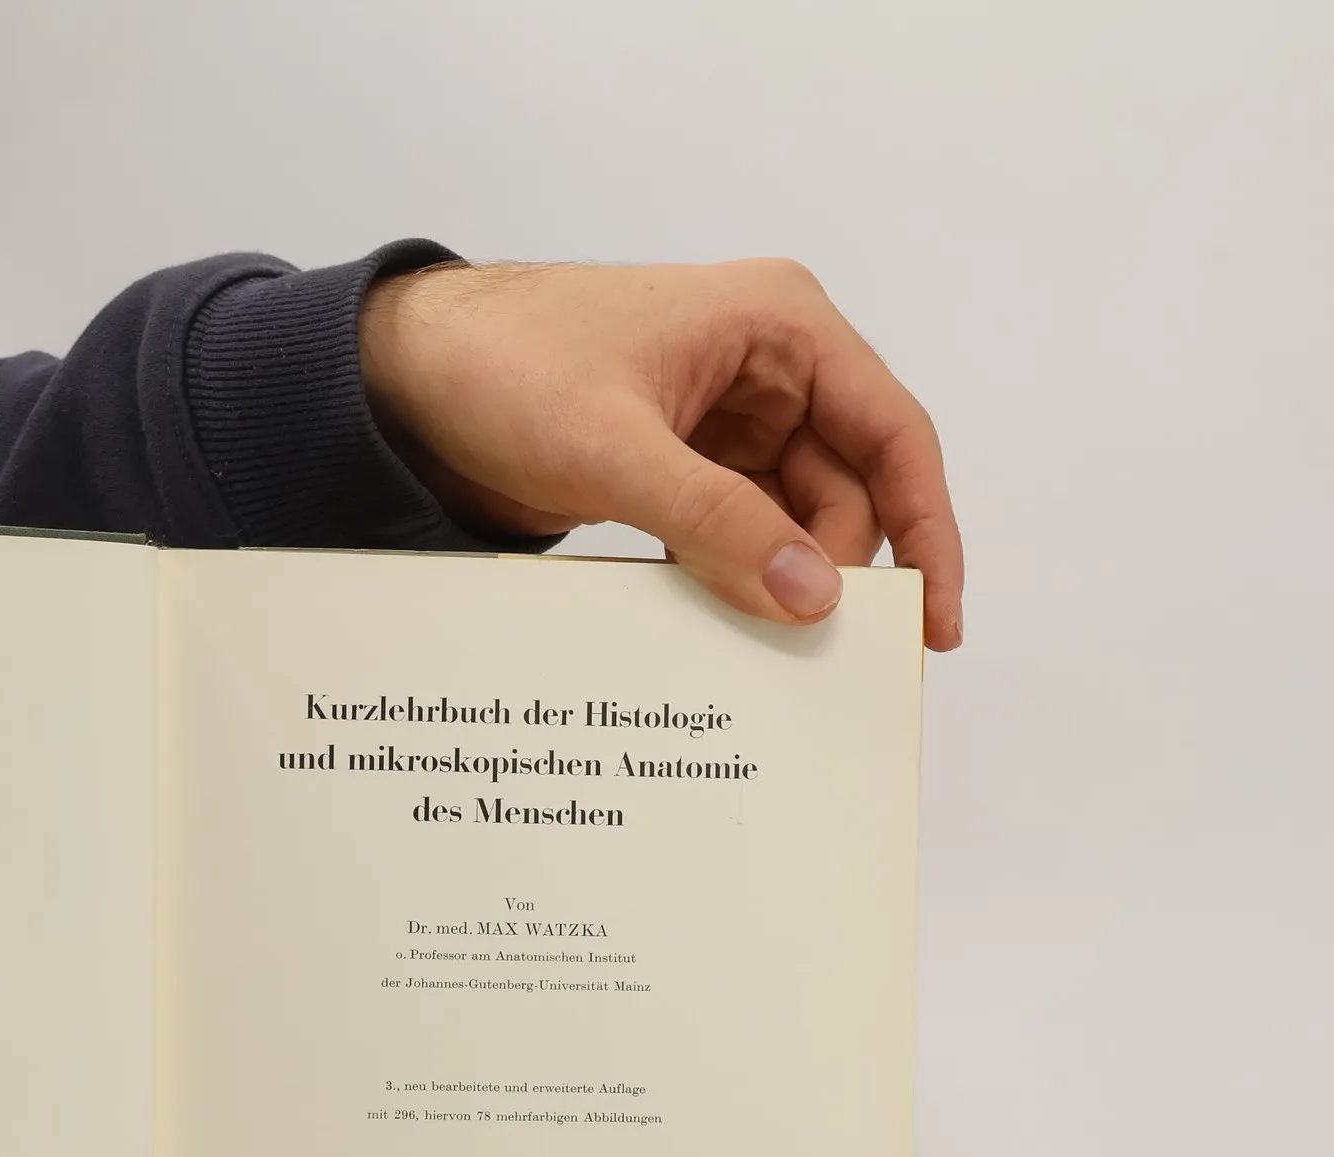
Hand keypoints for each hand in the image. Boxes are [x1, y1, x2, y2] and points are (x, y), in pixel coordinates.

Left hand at [359, 258, 962, 648]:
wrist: (403, 378)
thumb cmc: (502, 366)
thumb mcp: (614, 448)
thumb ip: (717, 522)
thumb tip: (811, 595)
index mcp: (779, 326)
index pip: (893, 435)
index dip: (926, 532)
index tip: (930, 623)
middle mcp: (771, 369)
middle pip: (847, 493)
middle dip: (830, 571)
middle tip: (810, 653)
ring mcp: (728, 423)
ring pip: (792, 524)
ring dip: (776, 583)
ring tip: (756, 650)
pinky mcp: (686, 468)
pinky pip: (738, 535)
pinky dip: (733, 580)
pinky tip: (716, 626)